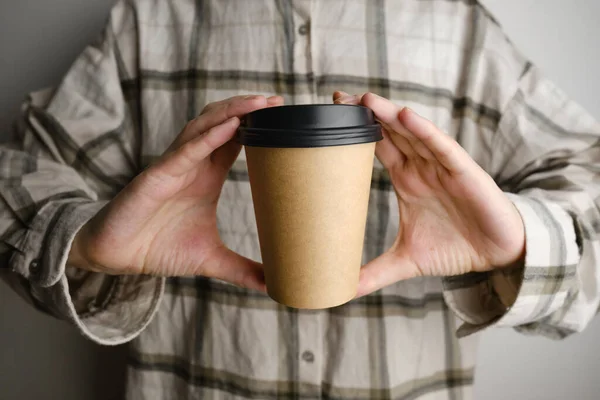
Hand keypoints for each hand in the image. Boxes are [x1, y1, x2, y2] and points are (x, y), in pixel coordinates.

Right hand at [68, 95, 283, 290]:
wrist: (117, 255)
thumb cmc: (159, 247)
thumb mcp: (211, 259)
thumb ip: (242, 269)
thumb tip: (275, 286)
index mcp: (207, 175)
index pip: (237, 139)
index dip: (259, 124)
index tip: (287, 116)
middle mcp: (193, 163)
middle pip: (223, 123)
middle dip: (249, 108)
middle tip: (279, 101)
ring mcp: (174, 165)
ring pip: (205, 127)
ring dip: (232, 112)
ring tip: (260, 102)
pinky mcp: (156, 176)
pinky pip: (185, 151)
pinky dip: (208, 137)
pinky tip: (231, 126)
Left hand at [333, 92, 524, 295]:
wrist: (496, 254)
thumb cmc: (454, 248)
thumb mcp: (406, 261)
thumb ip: (375, 273)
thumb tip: (343, 289)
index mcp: (405, 179)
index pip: (376, 146)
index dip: (354, 131)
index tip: (327, 116)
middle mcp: (421, 166)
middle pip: (389, 132)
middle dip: (365, 114)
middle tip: (336, 98)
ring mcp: (441, 165)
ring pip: (413, 133)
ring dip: (390, 115)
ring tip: (364, 100)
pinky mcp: (463, 171)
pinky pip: (442, 146)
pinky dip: (425, 131)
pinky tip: (407, 116)